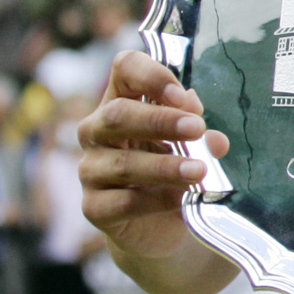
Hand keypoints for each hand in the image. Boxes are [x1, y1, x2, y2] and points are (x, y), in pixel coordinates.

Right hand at [78, 50, 228, 264]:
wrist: (161, 224)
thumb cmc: (175, 166)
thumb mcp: (191, 141)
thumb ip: (196, 128)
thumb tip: (203, 121)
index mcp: (123, 100)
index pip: (124, 68)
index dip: (150, 76)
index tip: (182, 95)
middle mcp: (98, 131)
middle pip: (118, 114)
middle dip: (160, 120)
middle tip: (198, 129)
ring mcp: (91, 169)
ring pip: (123, 163)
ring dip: (165, 166)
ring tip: (200, 171)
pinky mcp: (94, 207)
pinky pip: (123, 201)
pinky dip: (157, 199)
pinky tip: (181, 199)